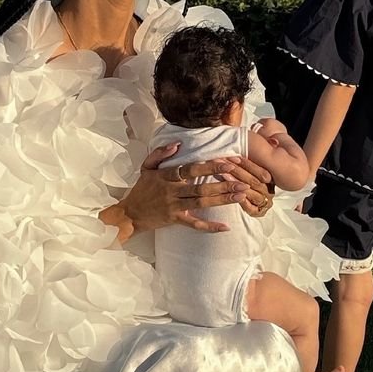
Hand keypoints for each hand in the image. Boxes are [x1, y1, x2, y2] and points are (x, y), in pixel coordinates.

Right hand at [117, 142, 247, 235]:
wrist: (129, 213)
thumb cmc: (141, 189)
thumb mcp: (146, 167)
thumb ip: (160, 153)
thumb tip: (178, 144)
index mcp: (165, 176)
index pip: (190, 169)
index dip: (210, 167)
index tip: (228, 164)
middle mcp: (171, 191)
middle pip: (200, 187)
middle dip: (223, 185)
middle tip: (243, 183)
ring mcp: (173, 206)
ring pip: (201, 203)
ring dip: (222, 200)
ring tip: (240, 196)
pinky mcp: (174, 220)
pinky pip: (194, 224)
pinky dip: (209, 226)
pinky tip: (224, 226)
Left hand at [224, 154, 274, 219]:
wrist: (254, 207)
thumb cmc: (249, 187)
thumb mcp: (251, 175)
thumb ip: (248, 167)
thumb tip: (238, 154)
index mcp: (270, 181)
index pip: (260, 171)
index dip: (246, 164)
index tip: (233, 157)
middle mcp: (269, 192)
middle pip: (254, 181)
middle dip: (238, 171)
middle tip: (224, 164)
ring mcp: (265, 203)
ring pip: (251, 192)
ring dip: (236, 183)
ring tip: (224, 174)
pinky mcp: (258, 213)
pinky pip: (250, 208)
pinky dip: (241, 200)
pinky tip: (231, 194)